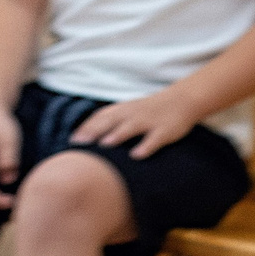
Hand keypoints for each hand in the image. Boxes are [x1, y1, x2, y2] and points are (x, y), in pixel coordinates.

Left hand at [69, 88, 199, 157]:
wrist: (182, 100)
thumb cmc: (149, 110)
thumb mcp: (128, 111)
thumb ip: (109, 121)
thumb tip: (85, 137)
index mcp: (123, 110)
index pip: (100, 117)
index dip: (86, 127)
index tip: (72, 141)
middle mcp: (133, 114)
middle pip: (111, 121)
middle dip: (95, 131)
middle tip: (80, 144)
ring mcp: (149, 121)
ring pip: (131, 127)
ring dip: (118, 134)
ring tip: (105, 144)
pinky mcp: (165, 130)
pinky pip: (155, 138)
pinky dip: (146, 146)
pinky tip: (137, 155)